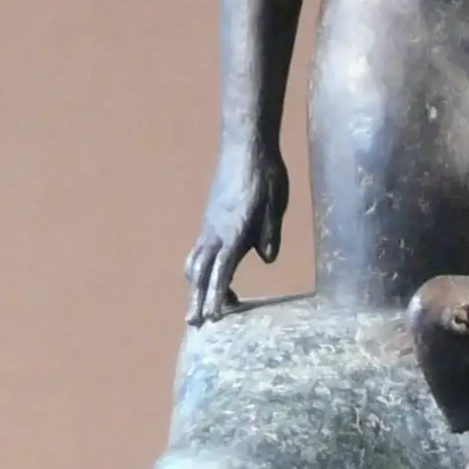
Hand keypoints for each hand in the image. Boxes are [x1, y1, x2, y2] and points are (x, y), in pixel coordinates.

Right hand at [184, 141, 287, 323]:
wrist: (245, 145)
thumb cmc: (265, 175)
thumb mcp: (275, 206)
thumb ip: (270, 234)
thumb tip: (266, 258)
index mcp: (233, 233)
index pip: (222, 272)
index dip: (217, 296)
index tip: (214, 318)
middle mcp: (215, 233)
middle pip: (201, 274)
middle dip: (197, 299)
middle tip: (194, 324)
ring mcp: (209, 226)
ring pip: (195, 262)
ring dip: (195, 285)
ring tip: (199, 304)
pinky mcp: (209, 219)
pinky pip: (198, 249)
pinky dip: (199, 268)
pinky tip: (208, 275)